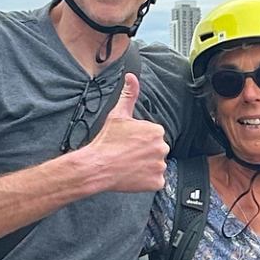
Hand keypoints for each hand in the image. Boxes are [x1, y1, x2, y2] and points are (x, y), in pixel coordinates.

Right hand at [78, 72, 168, 196]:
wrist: (97, 166)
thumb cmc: (106, 142)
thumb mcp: (118, 115)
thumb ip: (129, 94)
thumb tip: (131, 77)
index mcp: (156, 130)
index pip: (153, 135)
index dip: (140, 140)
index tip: (129, 143)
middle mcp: (162, 147)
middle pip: (156, 150)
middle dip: (145, 152)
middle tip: (128, 154)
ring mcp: (160, 166)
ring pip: (156, 165)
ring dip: (146, 166)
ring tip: (129, 165)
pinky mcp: (157, 182)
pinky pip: (157, 181)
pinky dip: (147, 181)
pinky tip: (134, 175)